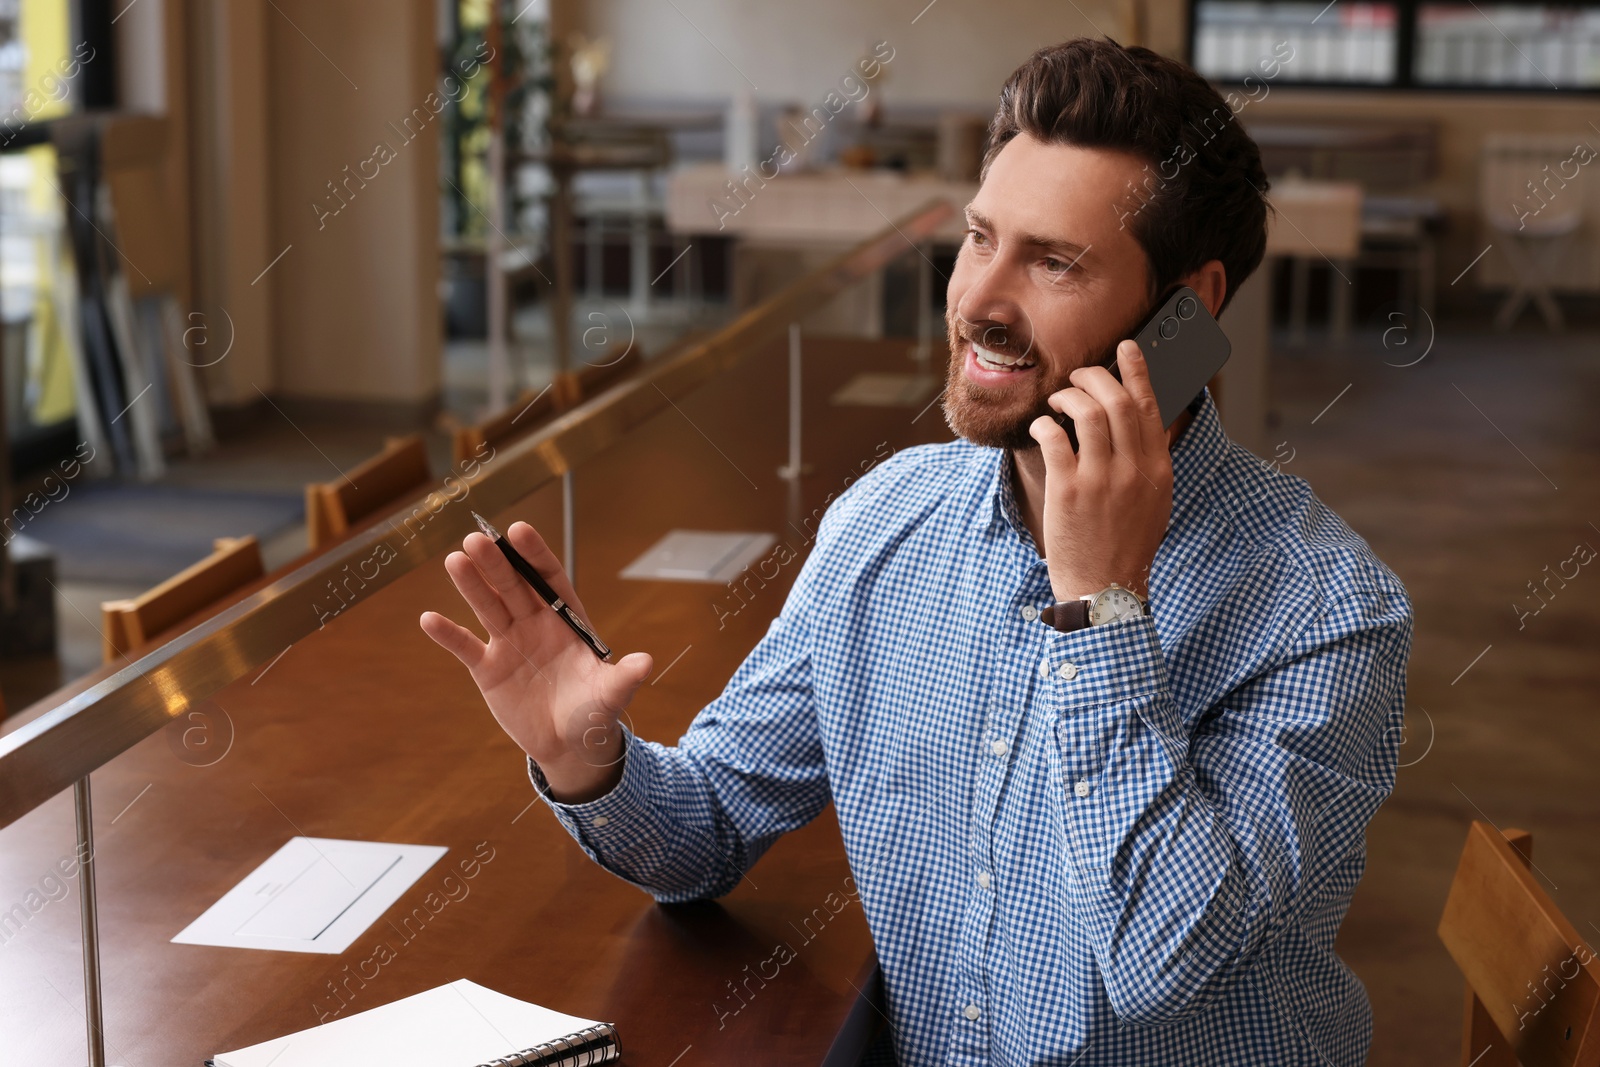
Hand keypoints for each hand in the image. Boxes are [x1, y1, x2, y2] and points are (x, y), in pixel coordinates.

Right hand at [419, 521, 652, 801]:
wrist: (570, 744)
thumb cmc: (595, 711)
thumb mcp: (611, 694)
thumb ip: (624, 677)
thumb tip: (647, 662)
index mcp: (566, 620)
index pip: (549, 579)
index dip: (535, 555)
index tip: (519, 530)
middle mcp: (535, 624)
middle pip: (514, 587)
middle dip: (497, 563)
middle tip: (477, 538)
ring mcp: (510, 644)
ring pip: (488, 607)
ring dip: (471, 585)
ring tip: (455, 560)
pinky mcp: (488, 670)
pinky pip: (466, 647)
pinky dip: (448, 634)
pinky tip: (428, 618)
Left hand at [1027, 339, 1173, 602]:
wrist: (1104, 589)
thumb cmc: (1126, 543)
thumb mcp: (1154, 500)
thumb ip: (1149, 459)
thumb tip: (1143, 419)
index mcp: (1157, 469)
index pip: (1150, 406)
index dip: (1137, 371)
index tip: (1126, 347)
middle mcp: (1133, 470)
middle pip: (1116, 400)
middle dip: (1094, 376)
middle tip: (1079, 376)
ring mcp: (1100, 480)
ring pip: (1086, 412)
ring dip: (1067, 396)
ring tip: (1058, 402)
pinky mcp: (1068, 491)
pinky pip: (1055, 438)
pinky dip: (1045, 424)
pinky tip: (1042, 427)